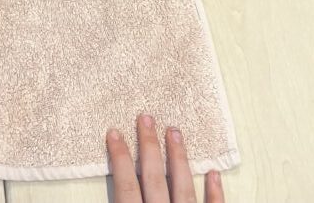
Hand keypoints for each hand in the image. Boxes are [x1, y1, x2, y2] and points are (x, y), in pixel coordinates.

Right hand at [108, 116, 223, 201]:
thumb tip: (99, 197)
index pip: (126, 185)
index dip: (120, 159)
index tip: (114, 133)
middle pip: (154, 178)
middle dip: (149, 147)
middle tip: (146, 118)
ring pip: (183, 188)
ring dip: (178, 159)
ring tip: (175, 131)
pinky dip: (214, 192)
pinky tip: (214, 173)